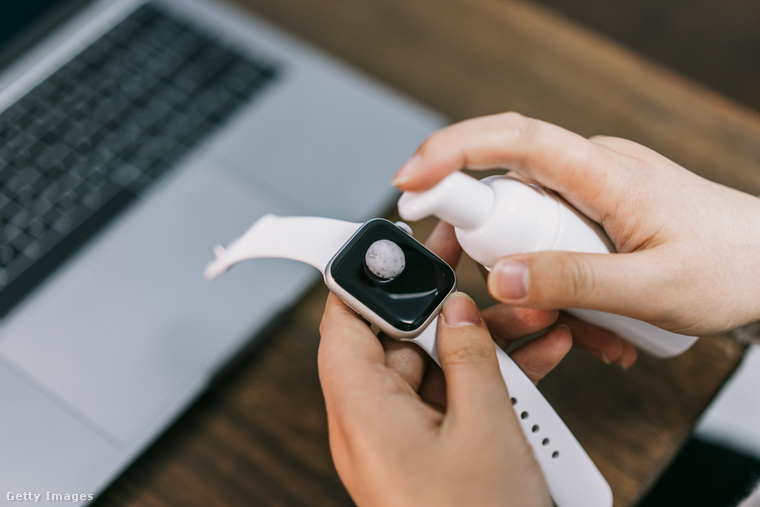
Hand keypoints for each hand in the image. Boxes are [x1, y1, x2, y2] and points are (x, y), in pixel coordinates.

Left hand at [318, 223, 568, 505]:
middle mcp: (372, 421)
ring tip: (530, 320)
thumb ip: (470, 355)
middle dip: (443, 306)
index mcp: (362, 411)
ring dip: (478, 343)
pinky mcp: (430, 451)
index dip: (363, 276)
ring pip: (432, 366)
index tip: (394, 243)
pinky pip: (450, 398)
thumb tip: (456, 310)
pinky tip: (531, 358)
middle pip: (394, 339)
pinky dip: (485, 379)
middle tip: (477, 274)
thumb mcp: (486, 427)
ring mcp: (402, 438)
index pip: (341, 321)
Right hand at [392, 112, 759, 335]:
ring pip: (523, 227)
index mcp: (604, 172)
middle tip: (490, 295)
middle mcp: (590, 173)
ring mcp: (590, 194)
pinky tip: (583, 317)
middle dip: (482, 246)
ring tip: (569, 325)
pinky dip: (551, 282)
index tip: (409, 181)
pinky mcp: (592, 216)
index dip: (452, 151)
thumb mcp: (655, 287)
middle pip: (503, 192)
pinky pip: (548, 242)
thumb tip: (503, 278)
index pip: (513, 140)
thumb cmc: (733, 265)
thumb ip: (576, 281)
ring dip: (528, 279)